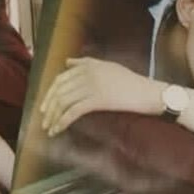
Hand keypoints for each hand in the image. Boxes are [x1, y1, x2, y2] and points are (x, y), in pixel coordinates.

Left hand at [40, 56, 159, 135]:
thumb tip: (68, 63)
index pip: (61, 78)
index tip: (46, 106)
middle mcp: (86, 73)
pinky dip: (63, 121)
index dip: (51, 93)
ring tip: (49, 128)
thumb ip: (86, 63)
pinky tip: (58, 130)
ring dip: (54, 117)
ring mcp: (91, 86)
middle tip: (44, 120)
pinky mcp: (98, 100)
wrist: (150, 93)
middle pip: (59, 90)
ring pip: (64, 101)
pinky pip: (74, 111)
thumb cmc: (133, 83)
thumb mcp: (108, 67)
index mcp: (87, 64)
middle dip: (49, 107)